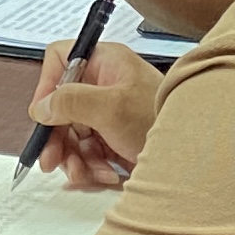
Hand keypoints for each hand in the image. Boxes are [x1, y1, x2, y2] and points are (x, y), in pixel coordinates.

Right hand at [24, 37, 163, 189]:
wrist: (194, 155)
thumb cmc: (162, 119)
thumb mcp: (112, 108)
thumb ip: (71, 102)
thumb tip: (41, 106)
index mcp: (105, 63)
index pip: (60, 61)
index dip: (47, 86)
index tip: (43, 115)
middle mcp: (104, 84)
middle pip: (61, 105)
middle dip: (57, 136)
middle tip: (52, 160)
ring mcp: (108, 112)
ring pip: (71, 133)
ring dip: (73, 157)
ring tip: (84, 173)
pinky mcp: (113, 137)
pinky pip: (87, 151)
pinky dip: (89, 166)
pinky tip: (103, 174)